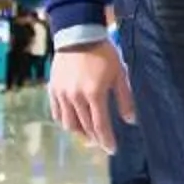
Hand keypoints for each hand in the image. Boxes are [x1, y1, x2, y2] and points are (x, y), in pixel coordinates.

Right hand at [50, 39, 135, 153]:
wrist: (79, 34)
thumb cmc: (103, 53)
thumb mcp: (120, 74)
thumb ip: (125, 99)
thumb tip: (131, 121)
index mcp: (94, 93)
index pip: (101, 126)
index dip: (107, 140)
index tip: (112, 149)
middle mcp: (76, 97)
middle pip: (85, 127)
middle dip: (95, 138)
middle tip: (102, 143)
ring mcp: (62, 94)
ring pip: (69, 124)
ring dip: (79, 133)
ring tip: (88, 136)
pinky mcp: (53, 89)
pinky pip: (57, 113)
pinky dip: (65, 121)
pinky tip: (73, 123)